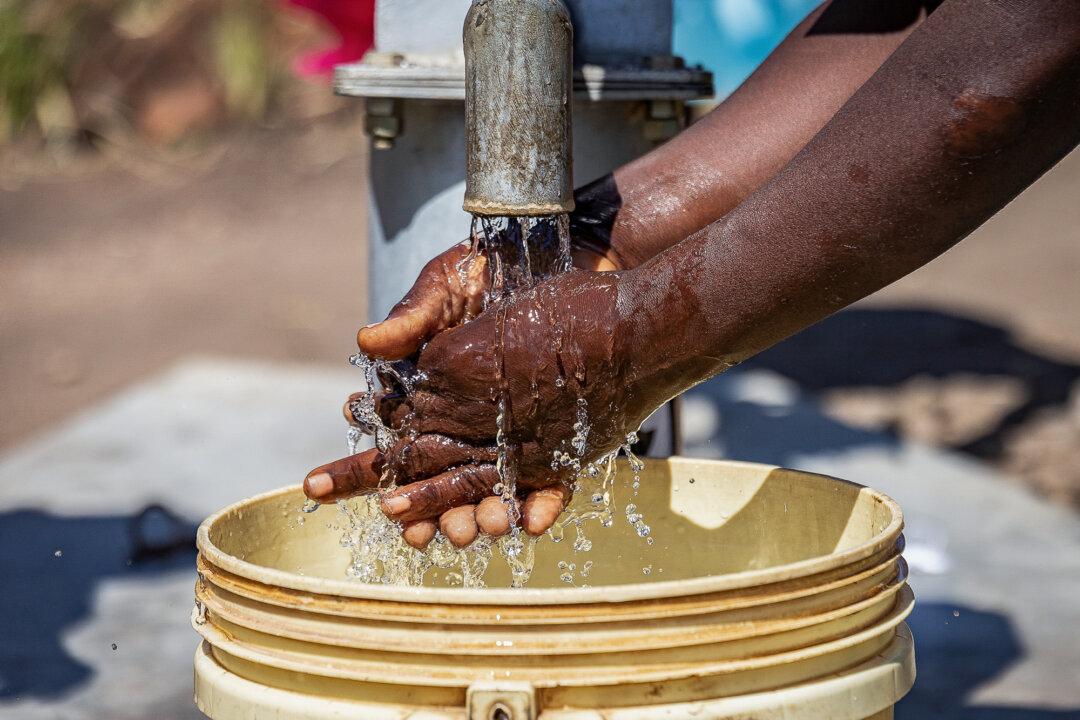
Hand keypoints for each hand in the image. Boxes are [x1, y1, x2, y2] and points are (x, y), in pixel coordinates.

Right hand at [372, 269, 660, 544]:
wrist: (574, 259)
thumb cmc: (499, 268)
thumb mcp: (449, 284)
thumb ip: (414, 315)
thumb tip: (365, 342)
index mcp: (432, 384)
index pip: (395, 433)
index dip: (376, 463)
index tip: (366, 484)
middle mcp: (469, 416)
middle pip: (439, 477)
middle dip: (423, 509)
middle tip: (413, 532)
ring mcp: (514, 432)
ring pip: (488, 489)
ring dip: (477, 516)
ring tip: (470, 529)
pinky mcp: (559, 438)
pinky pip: (548, 482)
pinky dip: (540, 505)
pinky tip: (531, 521)